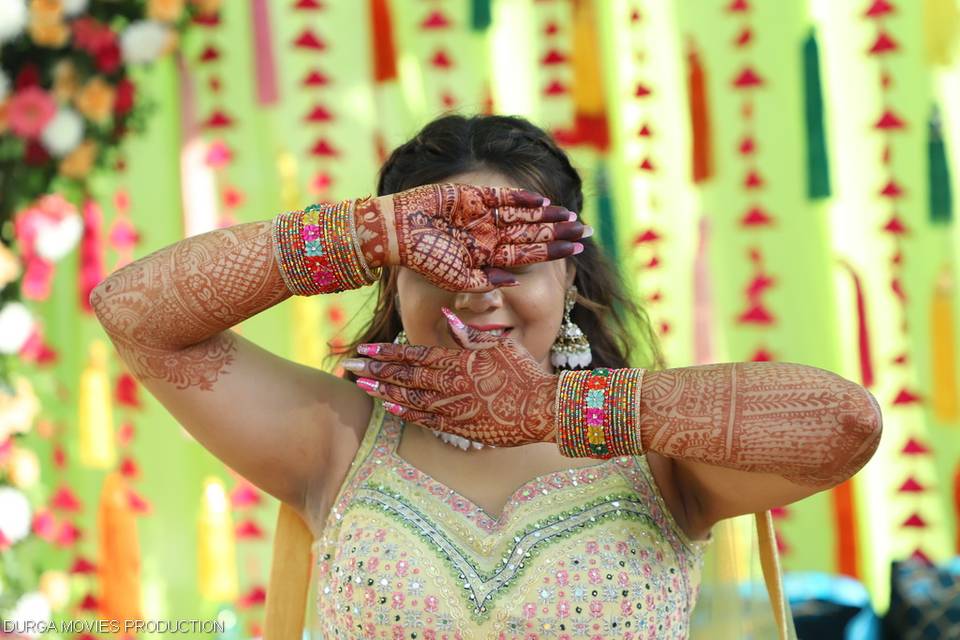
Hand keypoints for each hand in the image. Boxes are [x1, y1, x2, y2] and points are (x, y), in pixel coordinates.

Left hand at [343, 307, 558, 445]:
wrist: (543, 409)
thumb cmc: (526, 373)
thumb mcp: (500, 345)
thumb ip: (470, 333)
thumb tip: (446, 313)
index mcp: (458, 360)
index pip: (414, 355)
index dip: (387, 352)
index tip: (365, 349)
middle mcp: (450, 383)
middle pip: (404, 375)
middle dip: (375, 369)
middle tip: (350, 365)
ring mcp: (453, 407)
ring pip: (409, 397)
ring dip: (383, 390)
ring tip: (361, 384)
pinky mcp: (460, 426)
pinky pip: (425, 419)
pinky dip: (405, 412)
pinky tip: (390, 406)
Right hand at [353, 183, 585, 291]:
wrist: (395, 233)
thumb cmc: (422, 261)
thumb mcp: (456, 279)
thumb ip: (485, 282)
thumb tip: (515, 282)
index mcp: (487, 258)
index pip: (529, 255)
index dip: (553, 252)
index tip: (577, 251)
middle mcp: (489, 236)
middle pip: (532, 233)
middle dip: (559, 233)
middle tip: (587, 232)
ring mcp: (481, 215)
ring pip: (522, 214)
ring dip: (546, 215)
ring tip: (572, 215)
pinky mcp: (471, 196)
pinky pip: (502, 196)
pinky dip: (521, 198)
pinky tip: (543, 200)